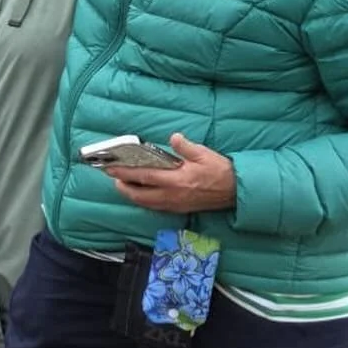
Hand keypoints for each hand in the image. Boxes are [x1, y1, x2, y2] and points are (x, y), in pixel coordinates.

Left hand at [101, 133, 235, 214]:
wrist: (236, 192)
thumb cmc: (220, 171)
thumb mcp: (204, 154)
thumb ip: (186, 146)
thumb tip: (174, 137)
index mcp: (177, 180)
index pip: (144, 177)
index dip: (125, 174)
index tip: (111, 169)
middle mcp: (173, 195)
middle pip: (140, 195)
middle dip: (123, 187)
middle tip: (113, 177)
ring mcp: (175, 204)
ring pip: (146, 203)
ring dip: (132, 195)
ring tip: (123, 185)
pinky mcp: (180, 209)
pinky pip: (156, 207)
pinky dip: (144, 201)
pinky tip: (142, 193)